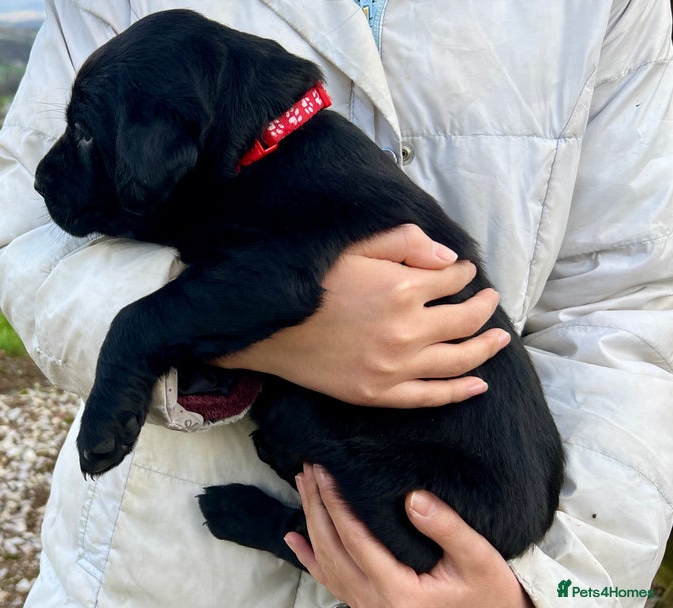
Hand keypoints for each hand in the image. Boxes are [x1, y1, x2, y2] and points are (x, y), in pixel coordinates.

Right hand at [214, 224, 509, 407]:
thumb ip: (404, 242)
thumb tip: (448, 258)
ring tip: (499, 338)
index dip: (464, 273)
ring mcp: (396, 367)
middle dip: (483, 306)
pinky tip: (479, 384)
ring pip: (459, 360)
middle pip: (465, 320)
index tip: (464, 271)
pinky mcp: (380, 393)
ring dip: (485, 347)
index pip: (453, 280)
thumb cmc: (309, 282)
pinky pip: (431, 396)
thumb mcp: (354, 247)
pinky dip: (460, 391)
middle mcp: (407, 330)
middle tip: (490, 300)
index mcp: (403, 288)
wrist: (268, 329)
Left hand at [285, 464, 534, 607]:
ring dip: (311, 522)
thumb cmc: (490, 593)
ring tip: (304, 486)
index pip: (354, 537)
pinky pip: (331, 582)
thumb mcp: (479, 559)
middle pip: (332, 546)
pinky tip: (294, 539)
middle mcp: (376, 603)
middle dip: (316, 504)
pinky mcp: (369, 607)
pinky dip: (310, 558)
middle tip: (309, 467)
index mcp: (398, 590)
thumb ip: (447, 528)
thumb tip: (412, 496)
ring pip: (326, 562)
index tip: (323, 468)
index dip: (335, 501)